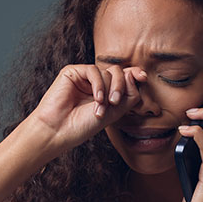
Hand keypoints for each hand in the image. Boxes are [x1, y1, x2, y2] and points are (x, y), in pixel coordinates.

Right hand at [30, 64, 144, 151]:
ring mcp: (84, 77)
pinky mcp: (72, 72)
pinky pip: (93, 70)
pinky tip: (96, 99)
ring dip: (108, 90)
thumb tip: (136, 75)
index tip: (143, 77)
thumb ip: (128, 95)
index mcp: (105, 92)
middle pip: (118, 73)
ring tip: (100, 108)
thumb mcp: (114, 113)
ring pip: (107, 72)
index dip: (134, 75)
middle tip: (115, 103)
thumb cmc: (82, 126)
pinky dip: (98, 85)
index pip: (123, 78)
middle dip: (121, 87)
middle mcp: (95, 83)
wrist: (59, 131)